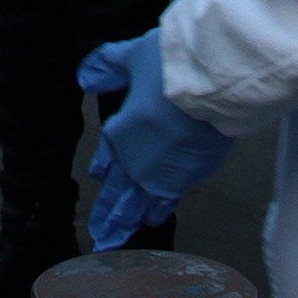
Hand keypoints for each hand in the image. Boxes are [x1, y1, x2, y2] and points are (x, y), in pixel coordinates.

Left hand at [77, 31, 234, 248]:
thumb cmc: (170, 67)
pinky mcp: (188, 178)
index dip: (101, 170)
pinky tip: (154, 220)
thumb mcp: (132, 56)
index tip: (98, 178)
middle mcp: (136, 161)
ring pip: (139, 205)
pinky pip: (167, 201)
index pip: (106, 159)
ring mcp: (161, 175)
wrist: (213, 85)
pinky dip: (159, 212)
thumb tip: (85, 78)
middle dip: (107, 216)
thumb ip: (108, 66)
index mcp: (119, 133)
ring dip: (126, 222)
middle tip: (99, 237)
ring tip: (114, 242)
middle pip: (117, 194)